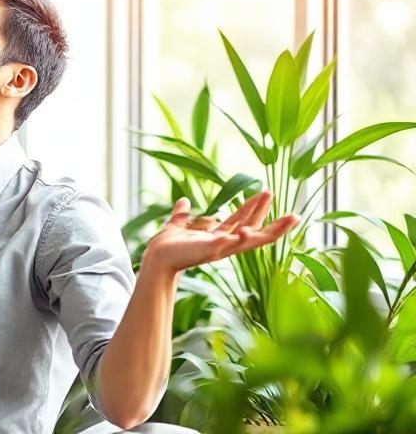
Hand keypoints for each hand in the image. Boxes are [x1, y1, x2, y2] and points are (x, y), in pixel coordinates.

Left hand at [140, 191, 299, 276]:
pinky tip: (246, 230)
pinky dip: (237, 239)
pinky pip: (226, 244)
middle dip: (275, 223)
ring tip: (289, 219)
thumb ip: (182, 214)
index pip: (243, 222)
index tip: (266, 192)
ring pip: (250, 240)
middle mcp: (224, 244)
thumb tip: (183, 201)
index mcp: (219, 237)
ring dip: (269, 229)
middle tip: (295, 214)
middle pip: (256, 233)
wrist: (156, 259)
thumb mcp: (177, 224)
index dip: (255, 208)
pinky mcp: (208, 251)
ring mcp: (219, 248)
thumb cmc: (167, 246)